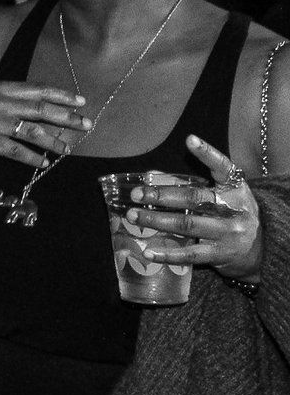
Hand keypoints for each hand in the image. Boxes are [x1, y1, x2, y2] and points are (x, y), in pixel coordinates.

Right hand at [0, 80, 90, 168]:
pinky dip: (32, 158)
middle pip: (42, 110)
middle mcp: (1, 103)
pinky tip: (43, 163)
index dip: (62, 95)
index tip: (81, 101)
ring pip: (33, 132)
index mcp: (1, 88)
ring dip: (54, 142)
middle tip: (87, 125)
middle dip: (68, 118)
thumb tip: (39, 103)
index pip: (39, 90)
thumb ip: (9, 96)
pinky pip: (17, 151)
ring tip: (68, 149)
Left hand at [129, 135, 263, 281]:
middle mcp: (234, 209)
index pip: (223, 167)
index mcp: (235, 189)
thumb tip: (151, 176)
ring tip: (133, 216)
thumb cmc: (231, 214)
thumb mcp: (222, 195)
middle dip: (162, 195)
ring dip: (156, 220)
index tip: (190, 140)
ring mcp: (228, 233)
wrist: (261, 248)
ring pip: (187, 224)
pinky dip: (167, 253)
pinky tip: (148, 251)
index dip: (207, 153)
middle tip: (137, 194)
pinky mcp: (220, 254)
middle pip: (195, 198)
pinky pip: (190, 254)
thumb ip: (191, 185)